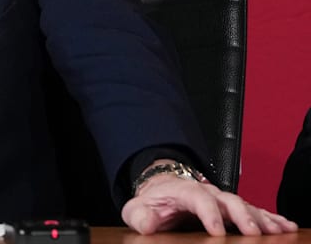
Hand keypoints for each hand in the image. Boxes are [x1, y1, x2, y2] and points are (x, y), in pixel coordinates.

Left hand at [122, 172, 298, 234]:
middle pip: (229, 200)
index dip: (209, 214)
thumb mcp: (138, 209)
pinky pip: (254, 211)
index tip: (217, 231)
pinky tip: (285, 226)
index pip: (199, 198)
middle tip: (252, 232)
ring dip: (263, 218)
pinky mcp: (232, 209)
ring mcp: (222, 200)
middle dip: (242, 216)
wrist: (162, 190)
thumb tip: (147, 224)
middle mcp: (208, 192)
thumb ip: (139, 216)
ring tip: (279, 230)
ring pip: (246, 206)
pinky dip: (270, 218)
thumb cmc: (153, 203)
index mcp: (185, 191)